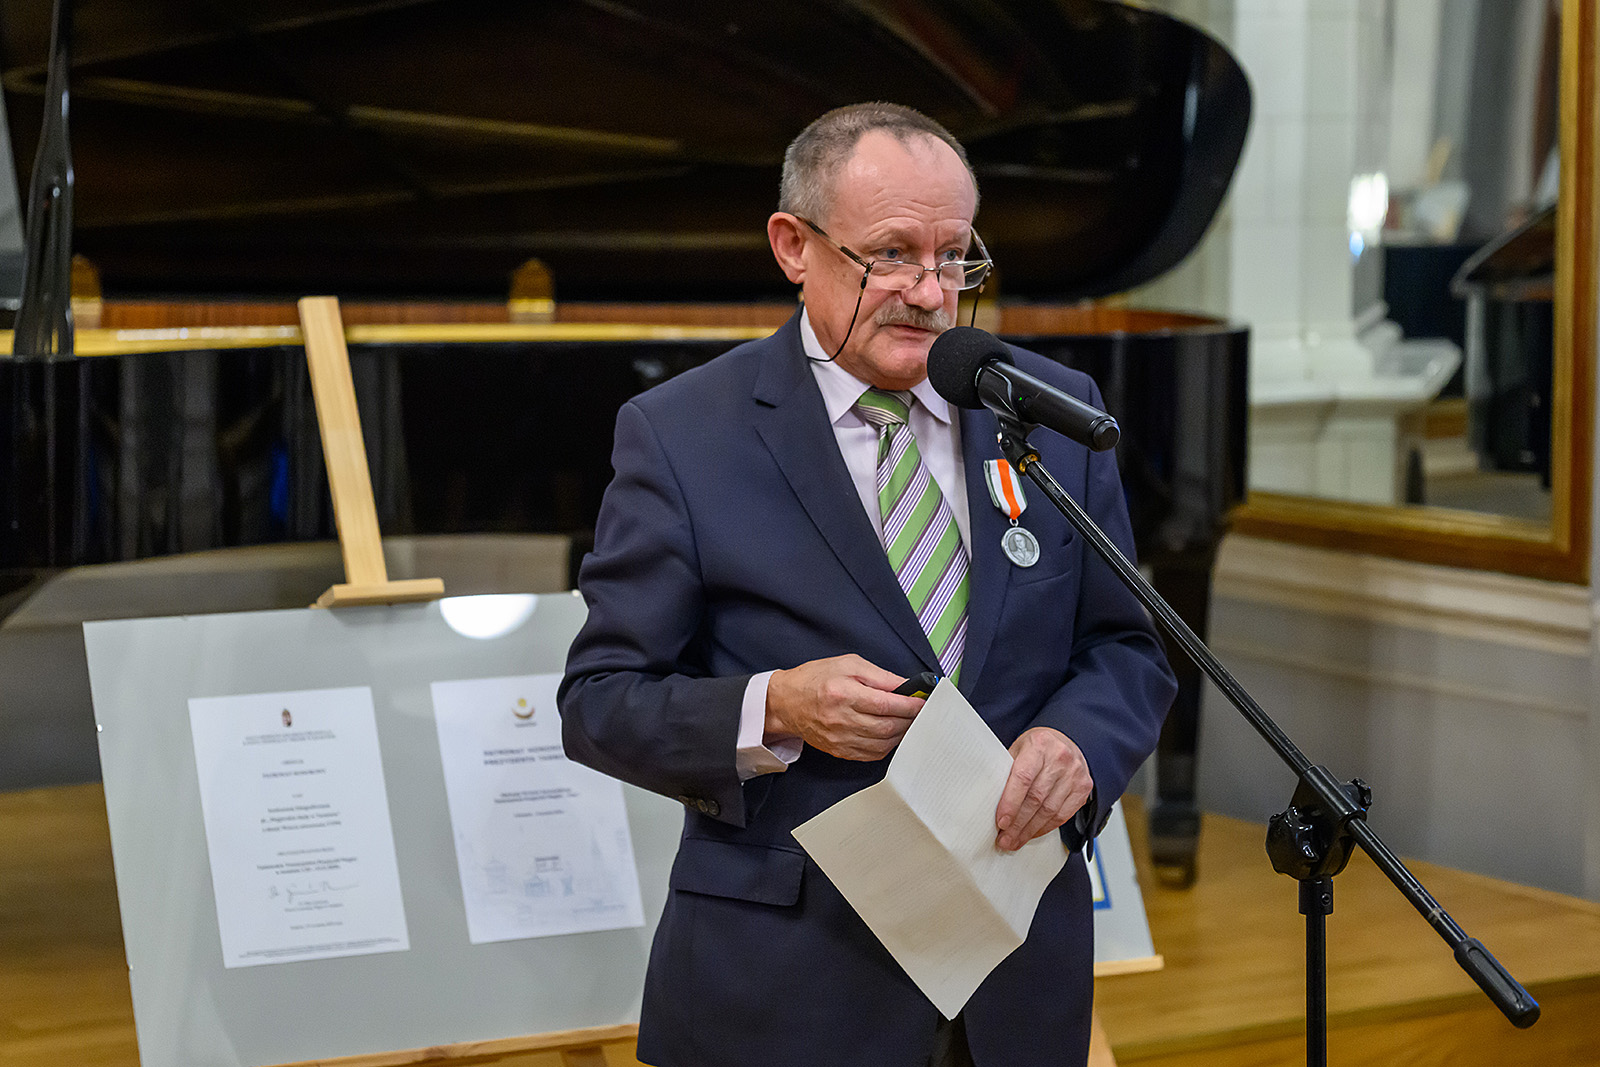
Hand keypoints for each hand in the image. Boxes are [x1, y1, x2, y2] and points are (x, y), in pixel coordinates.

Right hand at [765, 655, 924, 760]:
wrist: (786, 702)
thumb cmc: (815, 679)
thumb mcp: (848, 665)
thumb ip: (879, 676)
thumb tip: (906, 687)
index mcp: (843, 694)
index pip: (886, 704)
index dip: (910, 705)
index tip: (923, 702)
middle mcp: (841, 719)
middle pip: (887, 727)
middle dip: (910, 720)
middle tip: (920, 712)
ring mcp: (840, 739)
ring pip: (882, 744)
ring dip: (901, 734)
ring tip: (908, 723)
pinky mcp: (839, 750)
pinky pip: (871, 755)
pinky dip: (887, 746)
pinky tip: (891, 735)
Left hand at [994, 727, 1092, 850]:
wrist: (1064, 742)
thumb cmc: (1037, 747)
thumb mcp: (1018, 749)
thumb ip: (1007, 771)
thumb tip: (990, 802)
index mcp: (1039, 745)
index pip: (1023, 778)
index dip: (1011, 803)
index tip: (1001, 822)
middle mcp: (1060, 758)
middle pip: (1036, 799)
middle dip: (1018, 824)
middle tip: (1005, 839)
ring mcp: (1075, 774)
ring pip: (1050, 811)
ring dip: (1030, 830)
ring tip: (1015, 840)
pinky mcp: (1083, 788)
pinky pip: (1063, 815)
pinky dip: (1045, 828)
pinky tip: (1032, 833)